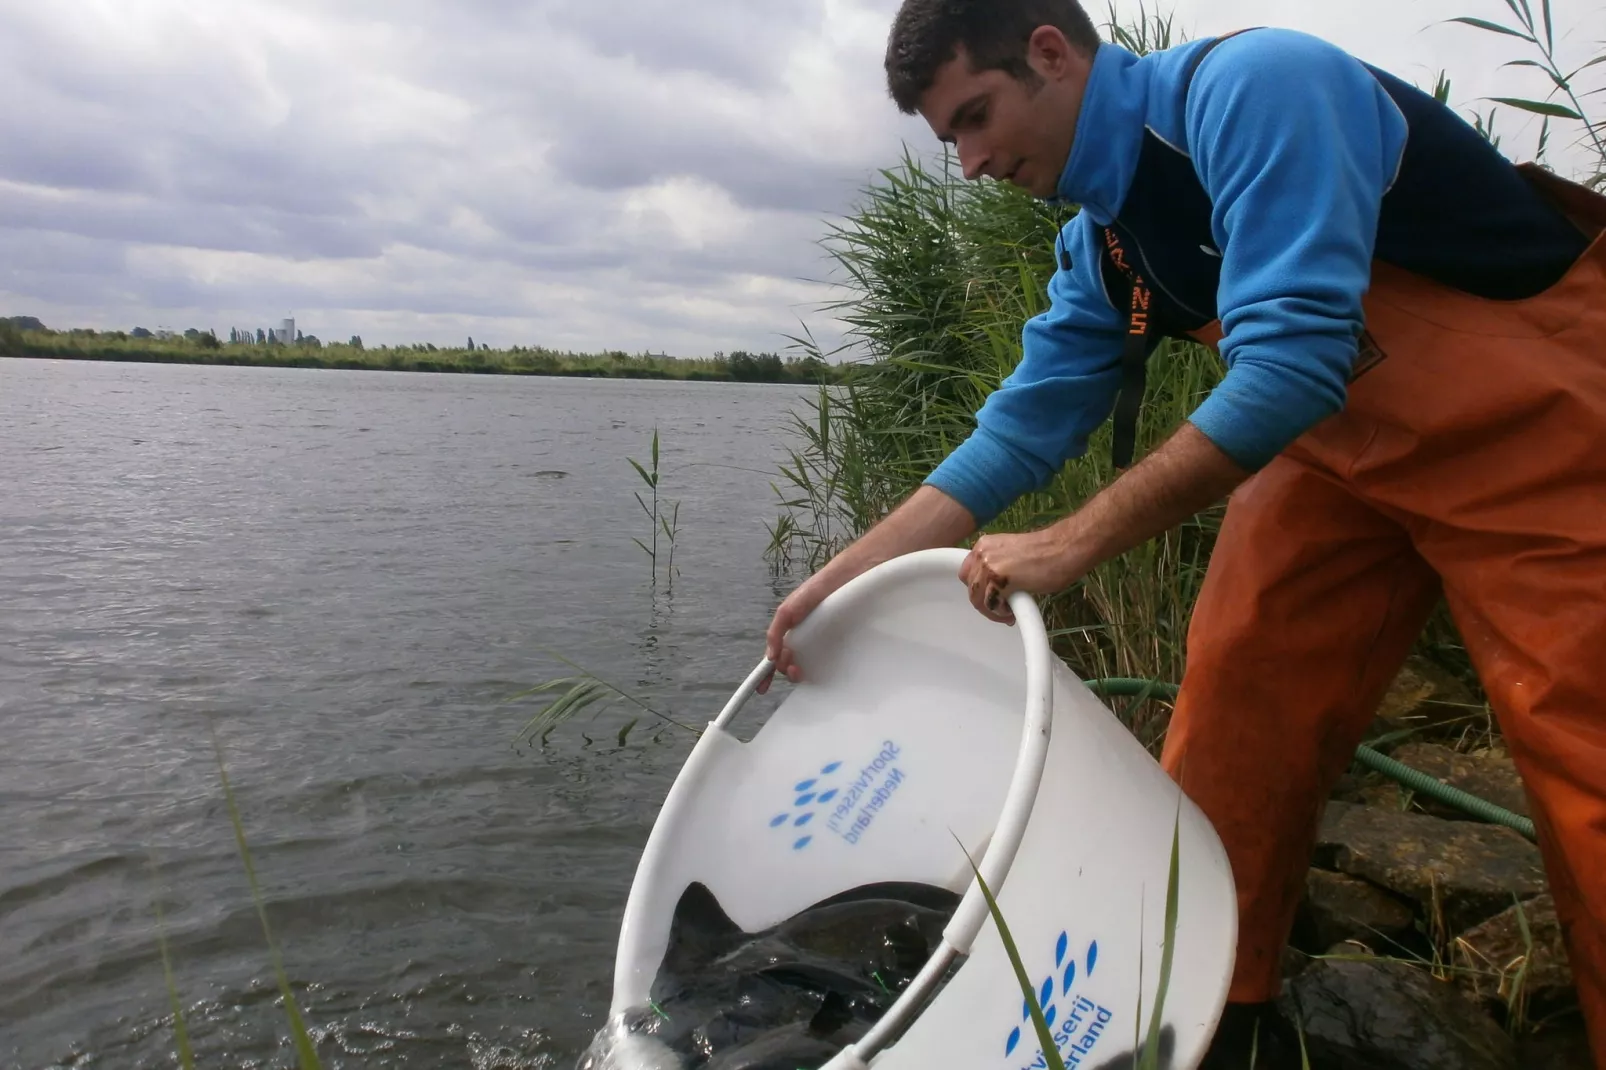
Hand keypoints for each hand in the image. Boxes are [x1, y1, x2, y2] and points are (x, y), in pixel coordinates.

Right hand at [758, 579, 826, 693]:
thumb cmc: (815, 591)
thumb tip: (770, 657)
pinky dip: (819, 670)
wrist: (844, 580)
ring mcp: (820, 644)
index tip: (762, 689)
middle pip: (788, 665)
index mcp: (790, 633)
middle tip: (791, 664)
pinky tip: (817, 670)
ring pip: (805, 666)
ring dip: (796, 672)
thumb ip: (775, 633)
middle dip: (785, 669)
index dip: (766, 674)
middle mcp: (803, 641)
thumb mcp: (787, 610)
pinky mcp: (837, 645)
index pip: (775, 657)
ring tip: (799, 668)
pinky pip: (826, 663)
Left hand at [958, 525, 1086, 623]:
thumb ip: (998, 566)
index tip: (993, 597)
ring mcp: (989, 566)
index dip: (979, 589)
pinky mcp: (999, 580)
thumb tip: (993, 589)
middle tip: (1002, 609)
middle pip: (970, 588)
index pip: (967, 573)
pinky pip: (991, 605)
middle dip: (984, 602)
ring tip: (1008, 614)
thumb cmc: (1047, 552)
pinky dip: (1000, 613)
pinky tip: (1012, 613)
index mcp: (984, 545)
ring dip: (992, 611)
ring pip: (977, 599)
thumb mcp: (1011, 555)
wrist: (1065, 548)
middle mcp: (982, 553)